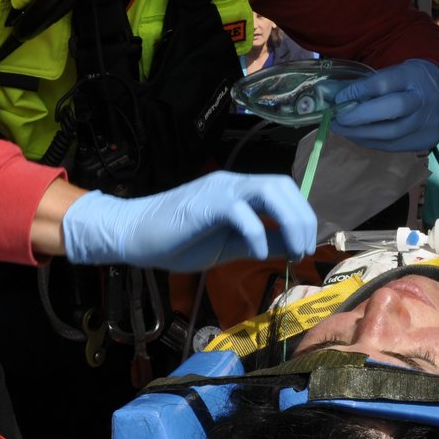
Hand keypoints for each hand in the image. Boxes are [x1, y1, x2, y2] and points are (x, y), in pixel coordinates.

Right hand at [61, 171, 316, 271]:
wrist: (133, 235)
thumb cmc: (178, 241)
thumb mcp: (230, 245)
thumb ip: (261, 242)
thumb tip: (293, 247)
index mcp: (240, 190)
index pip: (284, 190)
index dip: (302, 216)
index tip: (305, 247)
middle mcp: (234, 183)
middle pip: (282, 186)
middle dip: (302, 218)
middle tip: (303, 250)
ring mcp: (219, 190)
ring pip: (268, 190)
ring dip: (289, 221)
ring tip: (292, 250)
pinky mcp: (205, 204)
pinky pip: (240, 212)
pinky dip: (256, 233)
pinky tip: (257, 255)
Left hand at [329, 58, 438, 152]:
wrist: (436, 91)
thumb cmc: (404, 82)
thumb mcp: (388, 73)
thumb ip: (362, 84)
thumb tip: (329, 96)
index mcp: (412, 75)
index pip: (384, 83)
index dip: (359, 91)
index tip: (339, 99)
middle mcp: (424, 98)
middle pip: (393, 109)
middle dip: (360, 117)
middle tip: (337, 121)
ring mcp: (428, 121)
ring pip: (392, 134)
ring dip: (361, 134)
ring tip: (342, 130)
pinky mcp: (427, 139)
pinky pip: (394, 146)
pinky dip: (372, 142)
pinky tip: (359, 137)